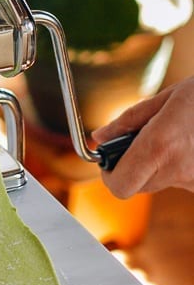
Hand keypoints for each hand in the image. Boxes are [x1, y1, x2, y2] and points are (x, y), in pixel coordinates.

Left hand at [91, 76, 193, 196]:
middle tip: (140, 140)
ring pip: (160, 182)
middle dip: (132, 165)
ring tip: (175, 134)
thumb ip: (129, 122)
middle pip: (137, 185)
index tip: (110, 159)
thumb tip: (100, 137)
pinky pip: (181, 179)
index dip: (110, 174)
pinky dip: (178, 165)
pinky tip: (190, 143)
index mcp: (160, 145)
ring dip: (158, 164)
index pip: (119, 185)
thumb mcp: (166, 99)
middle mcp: (178, 169)